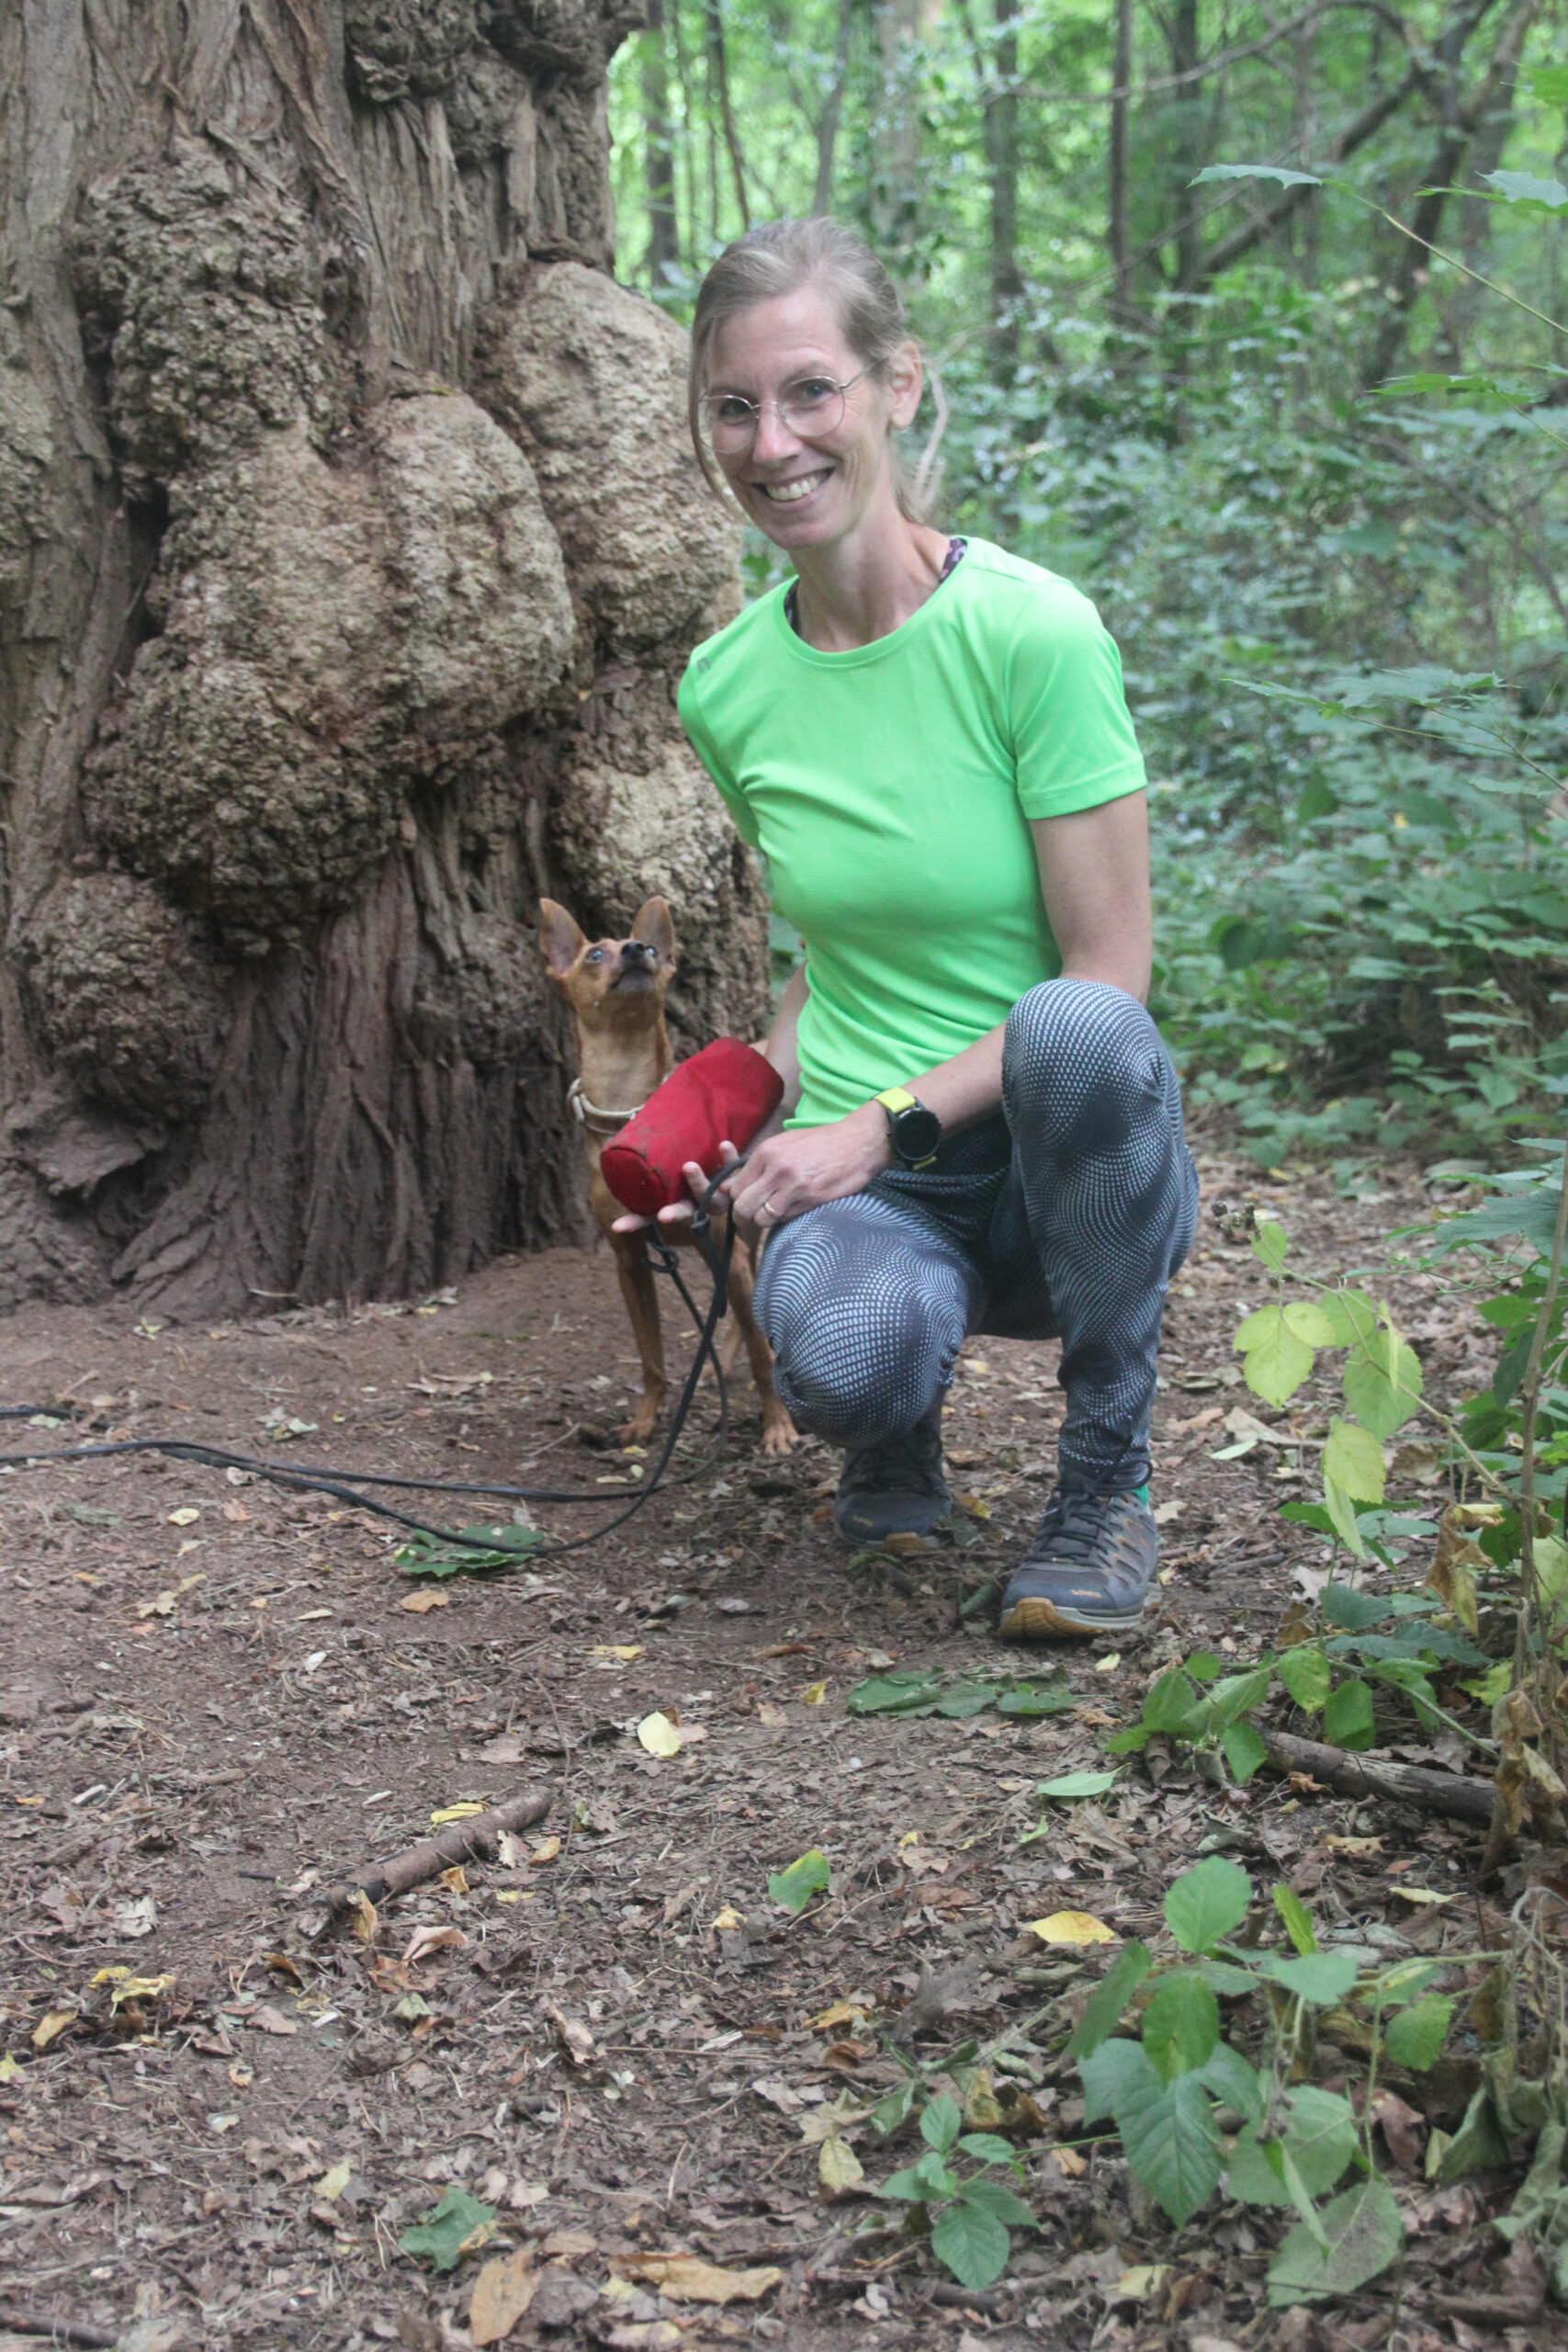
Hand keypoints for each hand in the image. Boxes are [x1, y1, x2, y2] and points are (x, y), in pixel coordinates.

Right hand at [609, 1142, 742, 1237]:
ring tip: (688, 1167)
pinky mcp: (738, 1179)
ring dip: (699, 1184)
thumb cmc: (699, 1154)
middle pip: (684, 1211)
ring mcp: (720, 1194)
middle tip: (664, 1216)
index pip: (651, 1215)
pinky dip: (729, 1159)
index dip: (635, 1222)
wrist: (738, 1149)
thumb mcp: (676, 1158)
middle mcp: (698, 1202)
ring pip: (711, 1199)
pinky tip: (723, 1145)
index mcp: (678, 1200)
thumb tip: (628, 1126)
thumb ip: (657, 1151)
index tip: (617, 1226)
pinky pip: (735, 1172)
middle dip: (674, 1214)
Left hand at [717, 1103, 891, 1233]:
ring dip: (766, 1220)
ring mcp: (794, 1186)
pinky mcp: (811, 1199)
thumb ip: (756, 1165)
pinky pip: (785, 1219)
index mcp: (766, 1152)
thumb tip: (726, 1187)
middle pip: (743, 1207)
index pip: (736, 1187)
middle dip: (746, 1215)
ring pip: (762, 1218)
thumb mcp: (785, 1144)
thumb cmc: (820, 1143)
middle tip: (755, 1214)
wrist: (857, 1143)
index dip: (739, 1198)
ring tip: (776, 1211)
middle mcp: (776, 1169)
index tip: (748, 1200)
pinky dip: (786, 1218)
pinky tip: (795, 1207)